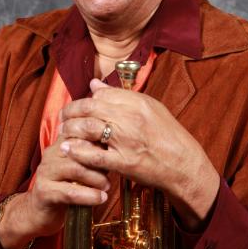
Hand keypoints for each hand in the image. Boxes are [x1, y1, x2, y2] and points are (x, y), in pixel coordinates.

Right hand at [0, 135, 108, 248]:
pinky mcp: (45, 192)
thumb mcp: (76, 168)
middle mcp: (51, 155)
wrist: (37, 212)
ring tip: (107, 186)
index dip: (99, 141)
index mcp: (60, 145)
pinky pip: (70, 192)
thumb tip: (114, 148)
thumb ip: (89, 156)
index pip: (80, 133)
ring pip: (76, 169)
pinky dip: (89, 195)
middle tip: (114, 169)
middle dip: (99, 160)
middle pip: (79, 150)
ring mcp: (46, 172)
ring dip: (96, 178)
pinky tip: (100, 198)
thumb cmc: (63, 187)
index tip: (114, 150)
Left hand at [59, 79, 219, 230]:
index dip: (88, 97)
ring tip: (63, 131)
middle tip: (64, 116)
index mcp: (138, 102)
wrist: (184, 164)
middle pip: (90, 107)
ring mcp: (126, 141)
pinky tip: (67, 149)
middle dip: (71, 110)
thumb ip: (121, 95)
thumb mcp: (150, 107)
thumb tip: (94, 84)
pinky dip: (77, 151)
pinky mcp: (124, 163)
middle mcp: (130, 118)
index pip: (102, 93)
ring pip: (88, 128)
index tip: (81, 104)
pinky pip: (93, 156)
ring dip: (70, 129)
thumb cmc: (168, 134)